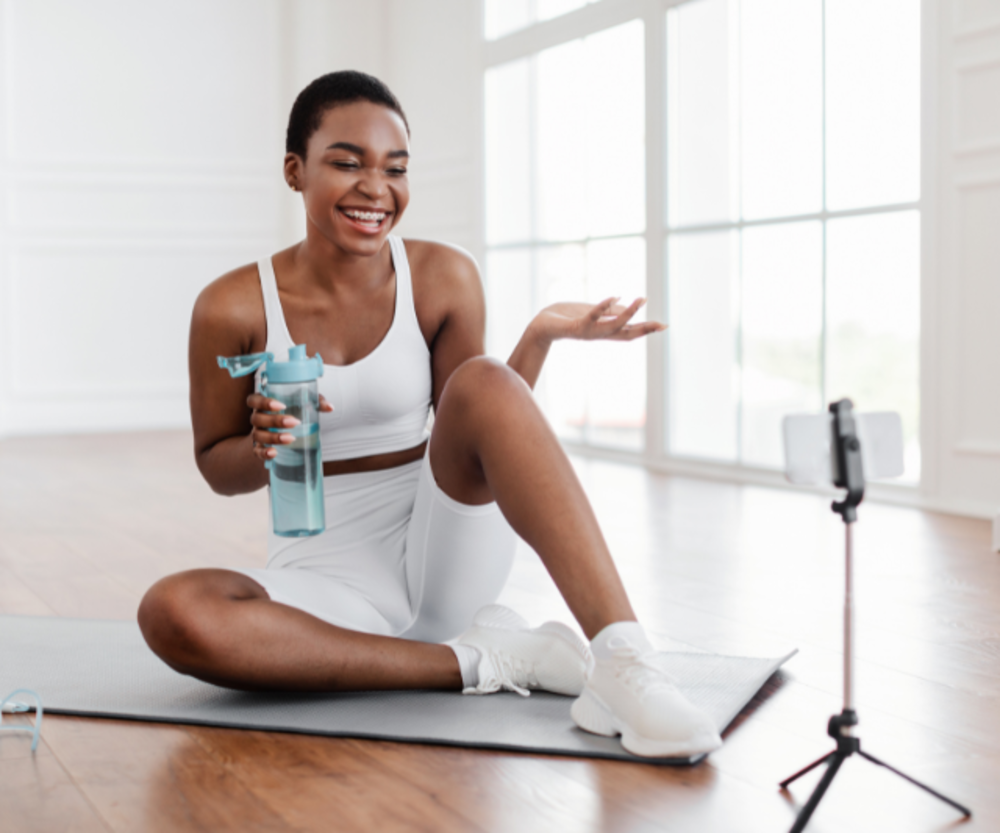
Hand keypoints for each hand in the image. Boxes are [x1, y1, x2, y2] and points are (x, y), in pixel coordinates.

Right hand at [246, 394, 333, 461]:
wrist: (286, 430)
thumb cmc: (293, 411)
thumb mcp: (304, 403)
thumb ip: (316, 402)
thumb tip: (330, 407)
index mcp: (263, 404)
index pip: (253, 400)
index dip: (263, 402)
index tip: (281, 405)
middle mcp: (257, 417)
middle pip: (257, 418)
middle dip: (275, 421)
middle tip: (294, 422)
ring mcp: (257, 433)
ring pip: (257, 435)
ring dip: (273, 437)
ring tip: (290, 438)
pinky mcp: (259, 447)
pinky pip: (257, 451)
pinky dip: (264, 453)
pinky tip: (274, 453)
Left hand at [532, 297, 666, 342]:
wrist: (542, 325)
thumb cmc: (566, 317)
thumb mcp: (592, 312)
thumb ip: (609, 311)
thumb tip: (628, 307)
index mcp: (604, 331)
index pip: (630, 332)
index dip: (646, 329)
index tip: (664, 326)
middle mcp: (599, 334)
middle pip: (627, 334)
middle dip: (645, 329)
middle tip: (663, 325)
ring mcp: (589, 332)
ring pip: (613, 324)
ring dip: (629, 312)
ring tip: (642, 299)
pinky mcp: (577, 325)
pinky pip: (593, 315)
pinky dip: (604, 306)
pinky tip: (615, 295)